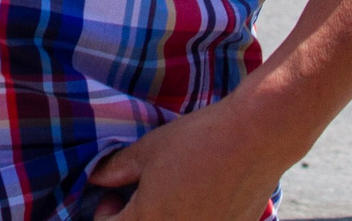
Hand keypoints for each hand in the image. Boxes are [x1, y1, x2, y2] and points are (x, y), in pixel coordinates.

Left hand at [86, 95, 296, 220]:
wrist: (256, 139)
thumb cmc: (200, 140)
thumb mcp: (149, 149)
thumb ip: (117, 169)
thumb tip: (96, 178)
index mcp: (147, 220)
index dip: (104, 211)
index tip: (114, 193)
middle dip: (132, 218)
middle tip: (140, 194)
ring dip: (161, 218)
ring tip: (170, 194)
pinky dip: (190, 218)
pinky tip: (197, 197)